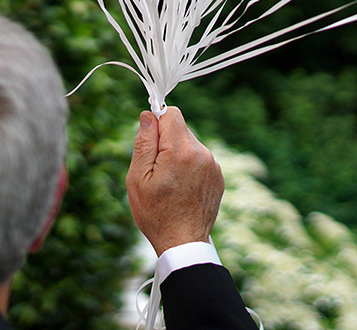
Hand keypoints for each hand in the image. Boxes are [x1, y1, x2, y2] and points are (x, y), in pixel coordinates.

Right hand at [126, 107, 223, 255]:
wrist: (183, 244)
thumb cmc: (155, 213)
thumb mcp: (138, 178)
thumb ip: (144, 142)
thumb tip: (149, 115)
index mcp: (181, 151)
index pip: (172, 114)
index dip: (157, 123)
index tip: (150, 141)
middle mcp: (202, 154)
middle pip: (180, 129)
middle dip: (166, 142)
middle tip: (156, 170)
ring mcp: (213, 166)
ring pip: (190, 145)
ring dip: (178, 156)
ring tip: (170, 184)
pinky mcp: (218, 176)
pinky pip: (200, 160)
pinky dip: (189, 167)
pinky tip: (182, 189)